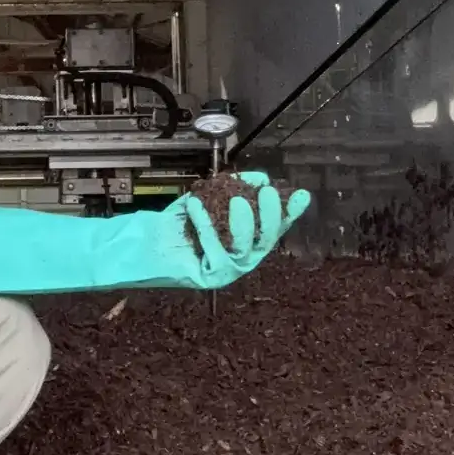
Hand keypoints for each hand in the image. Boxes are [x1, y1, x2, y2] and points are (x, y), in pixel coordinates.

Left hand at [166, 174, 311, 287]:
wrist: (152, 241)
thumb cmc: (183, 220)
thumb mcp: (210, 198)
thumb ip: (235, 188)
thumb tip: (261, 177)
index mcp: (249, 240)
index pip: (274, 226)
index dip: (289, 212)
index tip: (302, 195)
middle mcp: (244, 257)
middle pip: (265, 240)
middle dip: (270, 216)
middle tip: (268, 192)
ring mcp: (229, 270)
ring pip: (243, 249)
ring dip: (242, 224)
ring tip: (237, 201)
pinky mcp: (210, 277)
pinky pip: (212, 250)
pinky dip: (205, 225)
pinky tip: (195, 205)